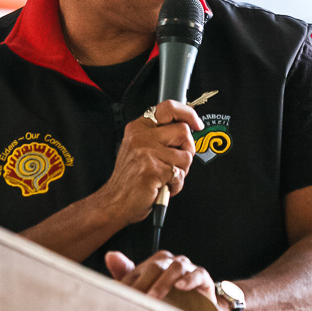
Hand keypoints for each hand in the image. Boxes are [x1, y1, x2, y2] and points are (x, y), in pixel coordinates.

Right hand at [97, 100, 202, 226]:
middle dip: (187, 149)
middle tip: (175, 162)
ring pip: (186, 155)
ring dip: (181, 171)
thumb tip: (188, 128)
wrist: (115, 202)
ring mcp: (147, 153)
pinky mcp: (153, 170)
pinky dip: (176, 185)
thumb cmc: (130, 180)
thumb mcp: (140, 149)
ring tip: (165, 177)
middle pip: (183, 131)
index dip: (188, 114)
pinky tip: (163, 186)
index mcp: (138, 128)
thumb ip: (160, 136)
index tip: (196, 123)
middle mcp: (141, 137)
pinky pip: (180, 174)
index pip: (169, 108)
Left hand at [105, 249, 227, 310]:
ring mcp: (187, 268)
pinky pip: (197, 274)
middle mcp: (169, 262)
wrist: (199, 307)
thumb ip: (127, 274)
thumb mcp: (146, 288)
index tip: (116, 297)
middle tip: (133, 299)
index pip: (136, 271)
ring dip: (162, 283)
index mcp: (154, 264)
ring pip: (175, 268)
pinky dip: (188, 280)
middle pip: (154, 267)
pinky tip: (180, 287)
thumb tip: (110, 256)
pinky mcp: (202, 277)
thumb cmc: (171, 296)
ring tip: (153, 298)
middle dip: (142, 284)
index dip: (126, 284)